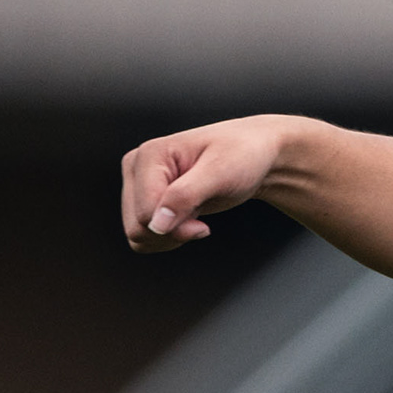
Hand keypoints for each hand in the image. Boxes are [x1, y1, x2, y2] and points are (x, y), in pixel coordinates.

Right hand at [122, 116, 287, 251]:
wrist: (255, 155)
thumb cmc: (242, 155)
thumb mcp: (220, 173)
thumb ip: (186, 196)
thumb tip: (157, 224)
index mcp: (149, 156)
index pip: (145, 212)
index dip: (176, 227)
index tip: (205, 226)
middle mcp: (137, 169)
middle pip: (137, 227)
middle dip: (172, 234)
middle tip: (201, 221)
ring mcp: (140, 185)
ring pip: (137, 234)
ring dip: (170, 237)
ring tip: (195, 216)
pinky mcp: (148, 199)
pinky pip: (145, 235)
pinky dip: (168, 237)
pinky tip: (188, 221)